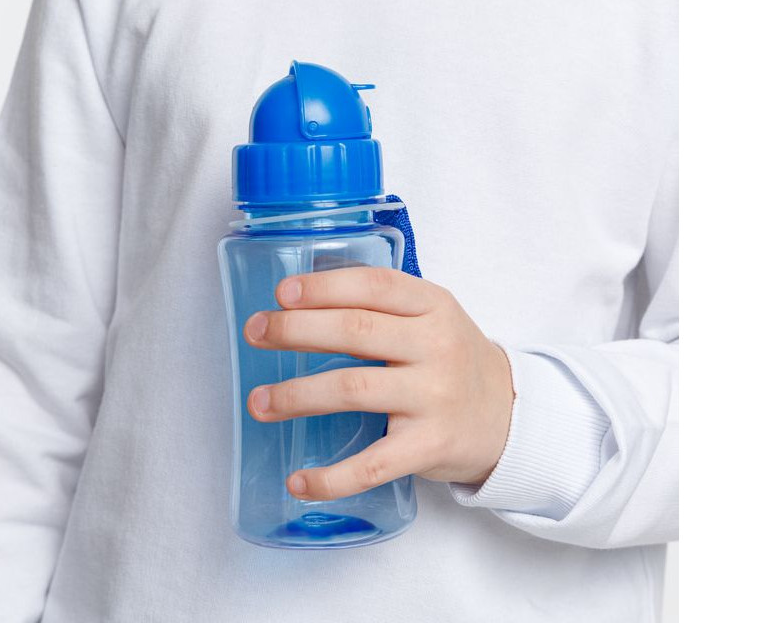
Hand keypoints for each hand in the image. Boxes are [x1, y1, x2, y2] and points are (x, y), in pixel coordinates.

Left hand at [242, 266, 513, 501]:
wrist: (509, 416)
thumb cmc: (452, 359)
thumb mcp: (432, 316)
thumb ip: (382, 303)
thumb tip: (300, 298)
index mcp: (433, 305)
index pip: (373, 285)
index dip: (324, 287)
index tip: (282, 293)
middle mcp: (436, 346)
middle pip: (355, 331)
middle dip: (295, 330)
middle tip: (256, 333)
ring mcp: (434, 397)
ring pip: (353, 389)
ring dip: (296, 395)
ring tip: (260, 401)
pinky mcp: (430, 446)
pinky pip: (374, 464)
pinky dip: (332, 476)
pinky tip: (300, 480)